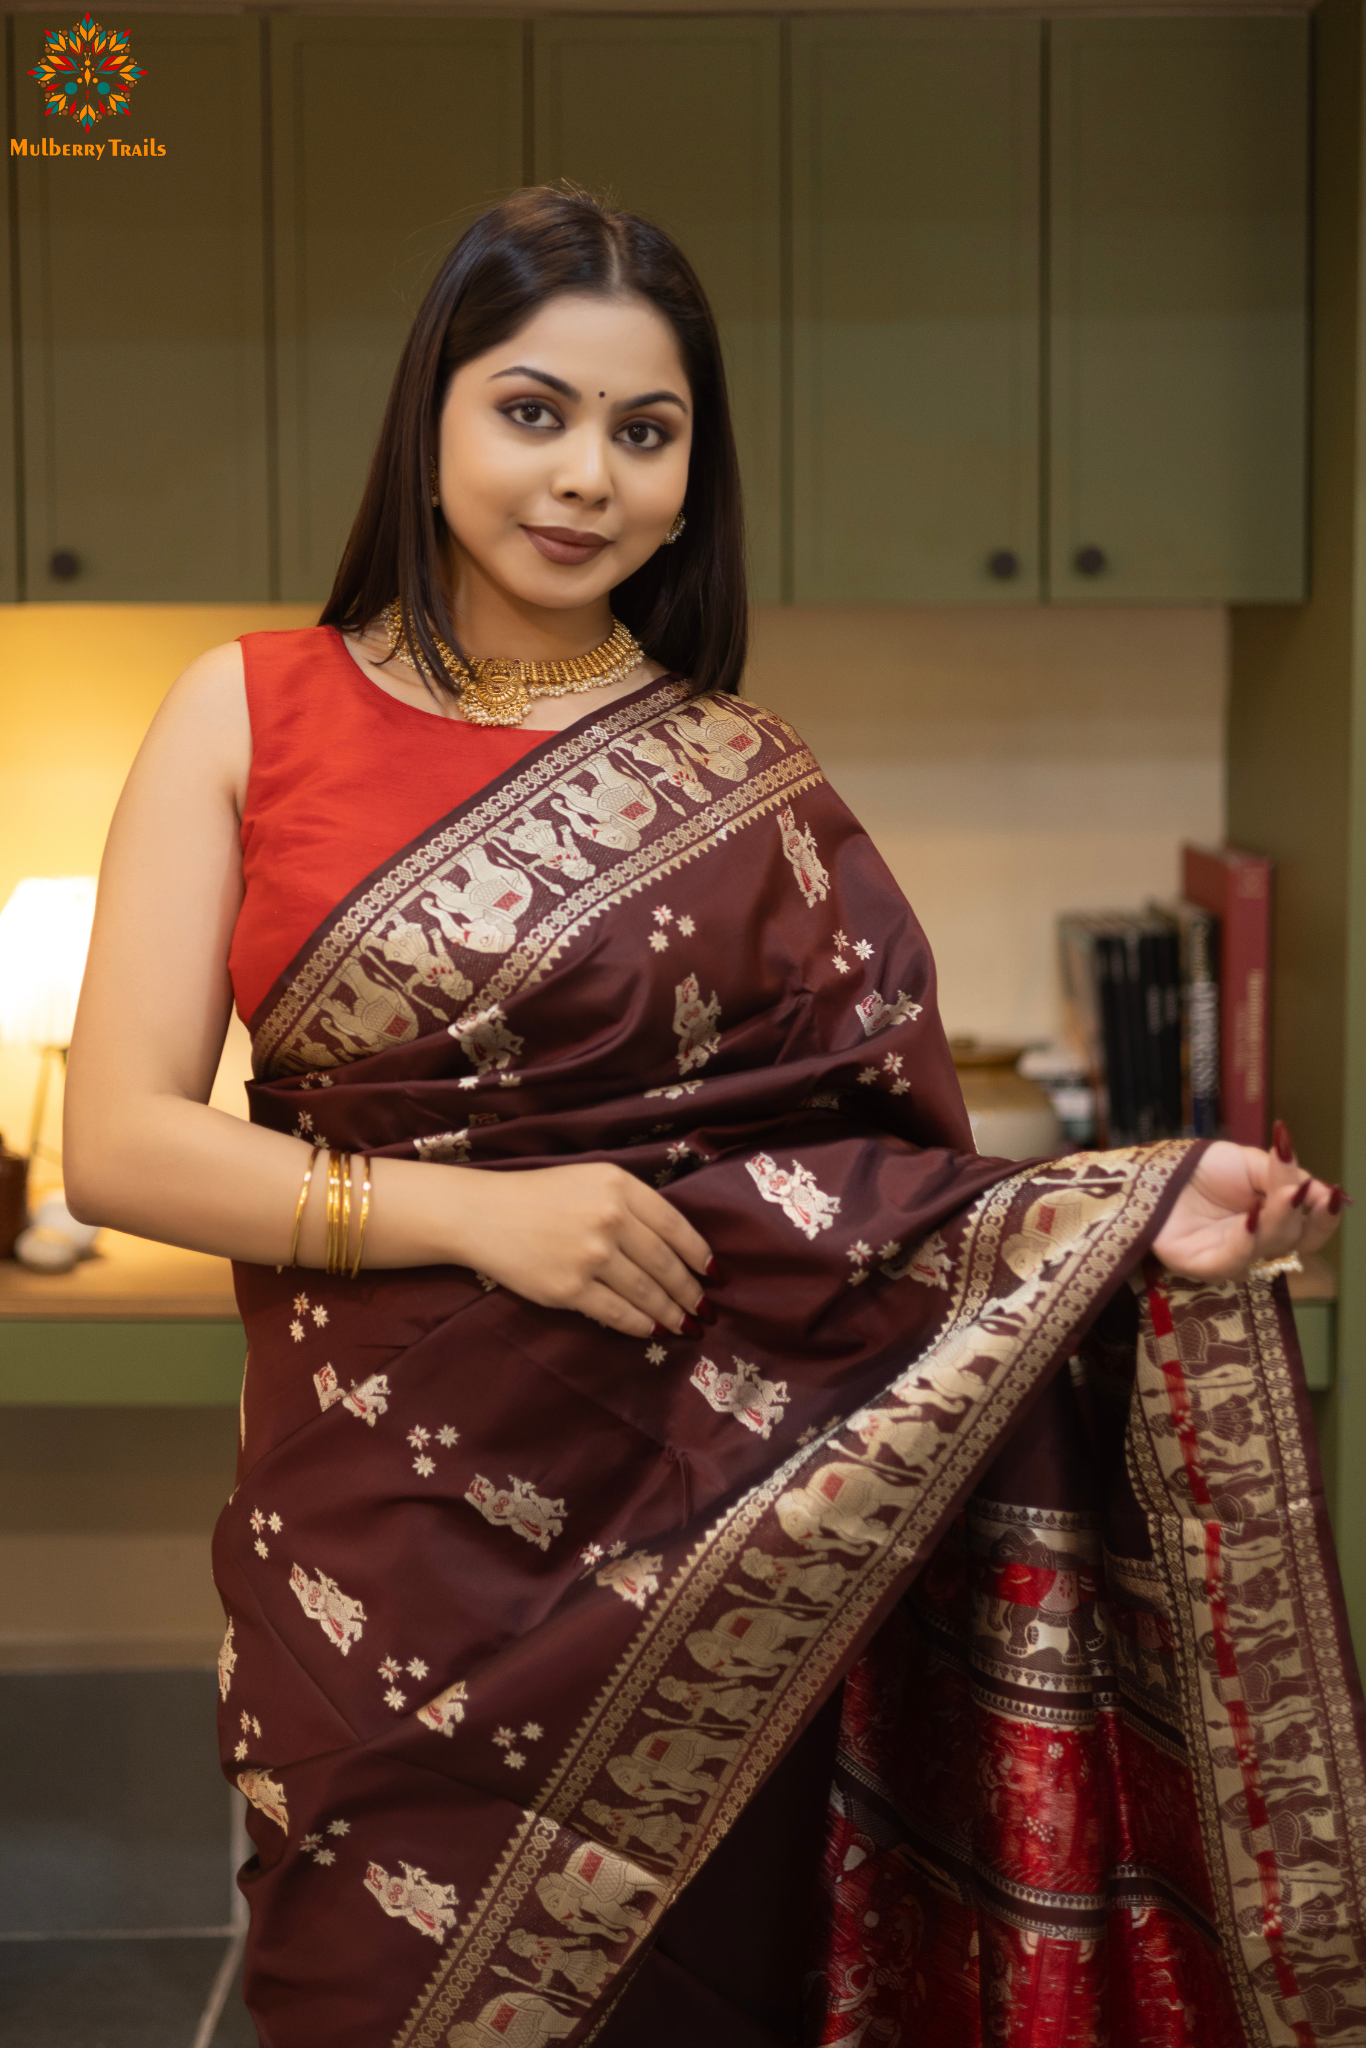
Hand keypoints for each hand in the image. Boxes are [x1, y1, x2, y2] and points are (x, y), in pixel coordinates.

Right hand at [444, 1161, 712, 1338]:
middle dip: (691, 1292)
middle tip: (705, 1309)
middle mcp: (610, 1218)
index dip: (700, 1255)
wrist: (482, 1214)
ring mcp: (591, 1256)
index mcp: (619, 1186)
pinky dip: (641, 1325)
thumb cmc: (539, 1195)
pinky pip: (617, 1314)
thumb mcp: (591, 1179)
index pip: (675, 1226)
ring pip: (647, 1293)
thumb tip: (676, 1245)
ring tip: (686, 1325)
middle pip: (666, 1264)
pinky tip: (653, 1330)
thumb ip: (632, 1203)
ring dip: (672, 1314)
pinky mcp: (570, 1289)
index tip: (714, 1274)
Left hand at [1151, 1123, 1343, 1282]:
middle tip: (1300, 1189)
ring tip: (1284, 1194)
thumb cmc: (1202, 1168)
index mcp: (1275, 1221)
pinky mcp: (1204, 1267)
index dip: (1325, 1216)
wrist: (1154, 1169)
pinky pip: (1232, 1260)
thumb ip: (1284, 1177)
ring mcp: (1232, 1257)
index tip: (1332, 1195)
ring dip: (1277, 1220)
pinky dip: (1246, 1239)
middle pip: (1294, 1239)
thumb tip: (1323, 1191)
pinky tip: (1252, 1216)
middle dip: (1300, 1214)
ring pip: (1267, 1247)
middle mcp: (1259, 1244)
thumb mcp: (1251, 1163)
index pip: (1310, 1229)